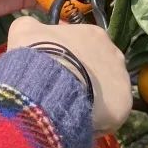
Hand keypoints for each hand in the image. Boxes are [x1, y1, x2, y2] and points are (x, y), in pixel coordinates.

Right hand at [7, 15, 131, 133]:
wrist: (47, 84)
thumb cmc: (39, 54)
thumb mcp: (25, 31)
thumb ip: (32, 27)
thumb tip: (34, 31)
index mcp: (94, 34)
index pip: (85, 45)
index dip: (70, 57)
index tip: (57, 68)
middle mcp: (115, 53)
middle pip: (100, 68)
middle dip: (85, 77)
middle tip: (64, 89)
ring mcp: (122, 80)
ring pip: (107, 92)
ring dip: (93, 98)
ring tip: (71, 107)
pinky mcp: (123, 105)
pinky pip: (110, 115)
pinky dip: (97, 119)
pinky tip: (79, 120)